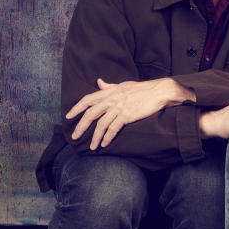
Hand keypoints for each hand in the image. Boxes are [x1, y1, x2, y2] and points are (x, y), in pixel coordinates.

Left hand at [68, 78, 195, 150]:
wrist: (160, 91)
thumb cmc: (143, 89)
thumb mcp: (123, 85)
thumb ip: (110, 86)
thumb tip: (99, 82)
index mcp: (110, 92)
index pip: (88, 99)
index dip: (76, 108)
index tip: (68, 116)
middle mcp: (112, 99)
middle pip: (90, 114)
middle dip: (81, 126)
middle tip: (74, 136)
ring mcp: (119, 107)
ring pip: (101, 124)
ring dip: (95, 137)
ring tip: (91, 147)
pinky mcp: (127, 115)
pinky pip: (113, 129)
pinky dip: (107, 137)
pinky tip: (104, 144)